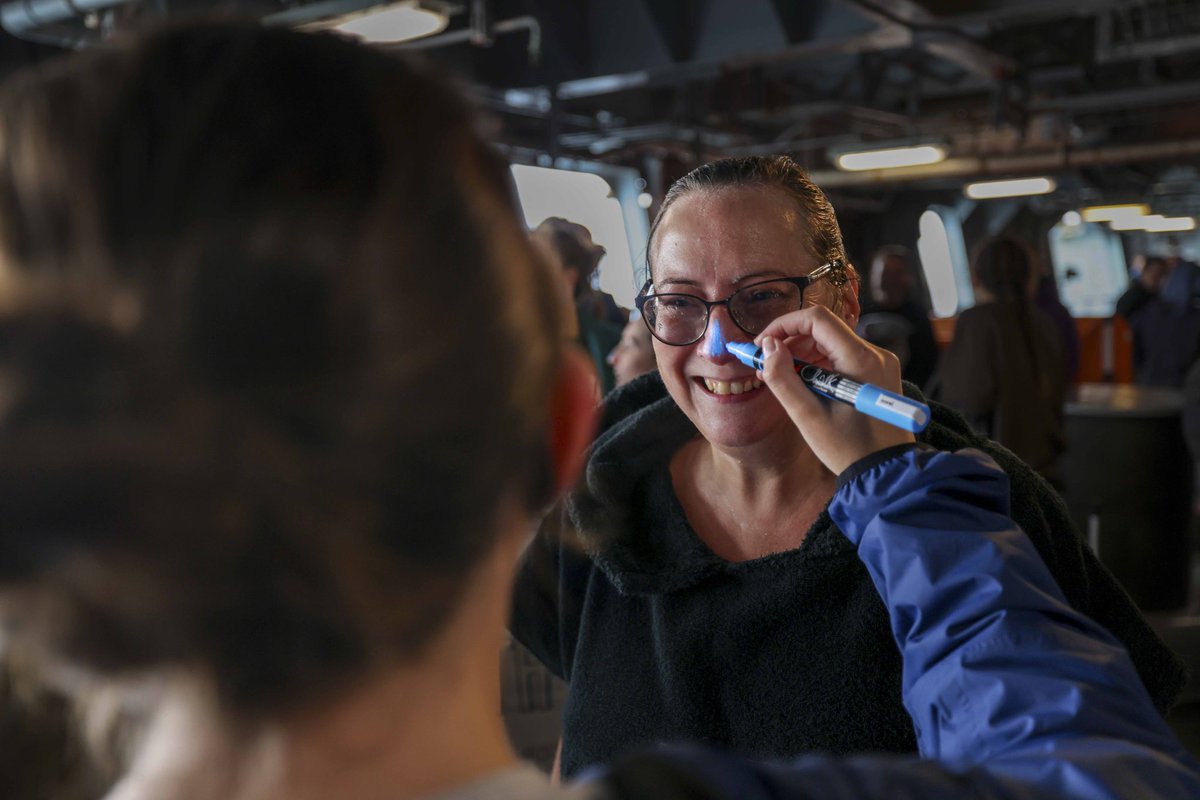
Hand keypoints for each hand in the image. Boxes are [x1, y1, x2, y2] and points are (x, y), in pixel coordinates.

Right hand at [755, 306, 915, 474]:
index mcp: (861, 359)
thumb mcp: (808, 416)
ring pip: (831, 342)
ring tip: (779, 377)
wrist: (886, 472)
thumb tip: (767, 347)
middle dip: (789, 342)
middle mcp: (875, 354)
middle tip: (764, 365)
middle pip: (824, 330)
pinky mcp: (878, 374)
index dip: (783, 325)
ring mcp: (879, 363)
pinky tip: (801, 383)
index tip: (762, 345)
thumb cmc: (848, 449)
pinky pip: (842, 357)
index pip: (816, 319)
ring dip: (802, 354)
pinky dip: (818, 365)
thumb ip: (783, 378)